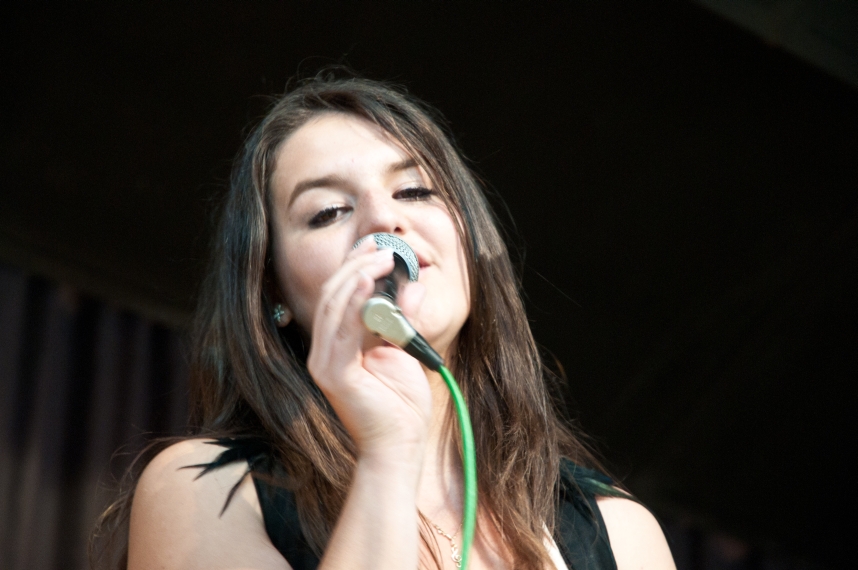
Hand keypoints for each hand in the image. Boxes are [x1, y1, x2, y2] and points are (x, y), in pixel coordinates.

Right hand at [306, 239, 432, 464]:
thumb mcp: (405, 349)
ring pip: (334, 305)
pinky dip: (354, 302)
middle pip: (334, 294)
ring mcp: (325, 362)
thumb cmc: (402, 404)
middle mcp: (324, 350)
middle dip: (358, 263)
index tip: (380, 245)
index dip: (357, 265)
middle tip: (383, 245)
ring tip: (381, 256)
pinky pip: (341, 330)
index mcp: (338, 344)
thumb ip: (406, 318)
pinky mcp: (333, 374)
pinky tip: (368, 281)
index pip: (341, 294)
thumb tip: (415, 285)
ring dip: (358, 275)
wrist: (400, 447)